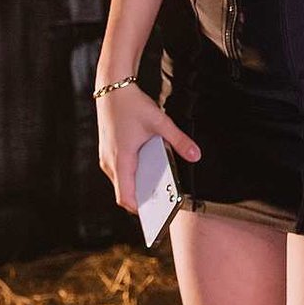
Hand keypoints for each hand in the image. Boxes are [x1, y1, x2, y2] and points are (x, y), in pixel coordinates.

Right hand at [96, 79, 199, 213]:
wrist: (112, 88)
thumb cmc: (133, 105)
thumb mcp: (160, 122)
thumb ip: (179, 140)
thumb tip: (196, 155)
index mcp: (121, 159)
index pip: (125, 197)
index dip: (140, 210)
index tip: (155, 216)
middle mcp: (110, 162)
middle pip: (125, 193)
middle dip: (143, 201)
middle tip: (164, 207)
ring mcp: (107, 159)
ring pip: (123, 183)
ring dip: (138, 188)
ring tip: (160, 192)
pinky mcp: (109, 153)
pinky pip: (121, 173)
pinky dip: (134, 177)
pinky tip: (151, 172)